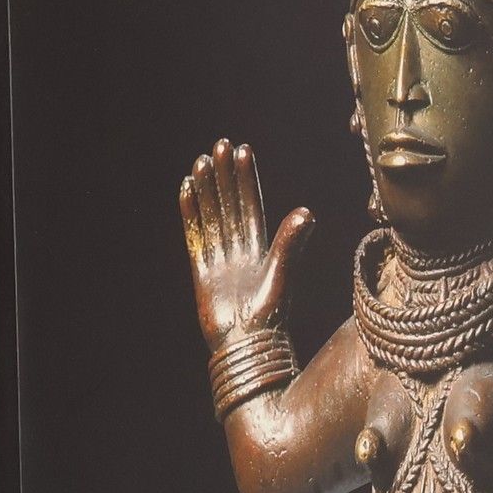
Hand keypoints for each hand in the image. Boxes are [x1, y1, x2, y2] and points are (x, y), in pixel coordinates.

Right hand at [179, 139, 314, 347]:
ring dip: (206, 189)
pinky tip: (185, 191)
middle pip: (230, 204)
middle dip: (224, 175)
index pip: (251, 204)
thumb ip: (290, 243)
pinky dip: (190, 215)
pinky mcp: (202, 273)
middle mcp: (240, 250)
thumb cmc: (268, 317)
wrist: (245, 347)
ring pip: (212, 216)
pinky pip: (195, 237)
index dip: (246, 178)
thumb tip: (306, 212)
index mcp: (261, 248)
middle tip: (219, 145)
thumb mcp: (281, 275)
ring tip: (199, 162)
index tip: (242, 151)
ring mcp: (220, 261)